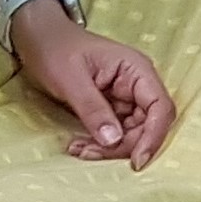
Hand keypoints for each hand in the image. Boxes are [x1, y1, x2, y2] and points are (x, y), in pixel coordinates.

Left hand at [11, 1, 174, 168]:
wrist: (40, 39)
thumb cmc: (56, 50)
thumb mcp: (71, 80)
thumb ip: (93, 109)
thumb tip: (114, 140)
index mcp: (136, 70)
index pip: (160, 107)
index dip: (153, 136)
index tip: (136, 162)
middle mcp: (137, 85)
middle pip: (148, 125)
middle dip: (124, 146)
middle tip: (90, 154)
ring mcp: (126, 97)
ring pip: (132, 133)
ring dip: (110, 149)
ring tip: (79, 149)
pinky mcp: (113, 108)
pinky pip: (116, 133)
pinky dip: (101, 144)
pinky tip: (79, 145)